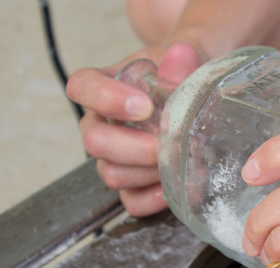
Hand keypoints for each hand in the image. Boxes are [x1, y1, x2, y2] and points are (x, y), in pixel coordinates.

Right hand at [66, 43, 201, 215]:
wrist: (196, 96)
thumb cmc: (183, 77)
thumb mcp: (185, 62)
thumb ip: (183, 59)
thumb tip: (182, 54)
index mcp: (106, 85)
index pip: (82, 87)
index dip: (105, 99)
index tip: (143, 106)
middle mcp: (103, 122)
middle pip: (94, 141)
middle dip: (132, 148)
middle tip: (166, 145)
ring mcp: (116, 156)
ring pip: (112, 174)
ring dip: (147, 173)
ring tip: (179, 162)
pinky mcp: (134, 183)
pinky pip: (130, 201)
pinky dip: (151, 199)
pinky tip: (173, 188)